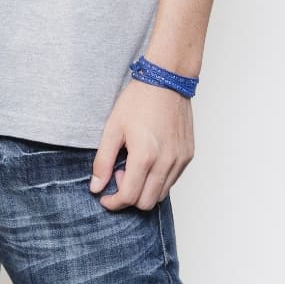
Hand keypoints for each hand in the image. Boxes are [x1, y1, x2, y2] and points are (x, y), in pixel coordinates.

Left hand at [89, 78, 194, 209]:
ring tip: (134, 165)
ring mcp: (179, 160)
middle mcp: (166, 162)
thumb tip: (96, 187)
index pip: (130, 197)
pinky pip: (172, 180)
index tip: (105, 197)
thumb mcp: (113, 127)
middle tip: (119, 174)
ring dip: (144, 190)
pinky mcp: (188, 155)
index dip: (114, 202)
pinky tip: (149, 160)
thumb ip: (103, 161)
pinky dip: (158, 180)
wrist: (166, 80)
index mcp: (145, 156)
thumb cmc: (138, 100)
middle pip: (146, 203)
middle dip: (129, 197)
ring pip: (161, 194)